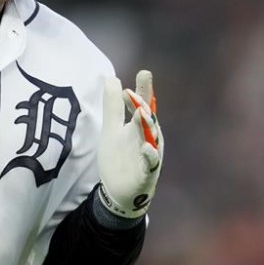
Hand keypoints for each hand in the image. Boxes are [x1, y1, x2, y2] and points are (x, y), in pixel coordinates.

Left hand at [97, 69, 163, 218]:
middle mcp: (148, 138)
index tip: (143, 73)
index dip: (143, 90)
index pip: (143, 104)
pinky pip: (151, 163)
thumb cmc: (119, 158)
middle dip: (143, 105)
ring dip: (147, 126)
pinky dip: (150, 155)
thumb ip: (113, 106)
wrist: (118, 191)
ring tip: (142, 112)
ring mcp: (149, 155)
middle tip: (134, 92)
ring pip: (152, 138)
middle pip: (148, 118)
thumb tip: (111, 78)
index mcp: (139, 126)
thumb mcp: (112, 129)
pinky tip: (146, 146)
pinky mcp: (147, 173)